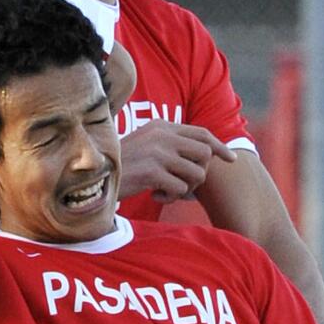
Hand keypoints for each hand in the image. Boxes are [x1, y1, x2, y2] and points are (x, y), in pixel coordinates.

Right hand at [118, 120, 236, 202]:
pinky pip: (180, 188)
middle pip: (204, 154)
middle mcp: (161, 135)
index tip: (231, 158)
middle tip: (184, 182)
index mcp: (160, 126)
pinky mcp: (152, 171)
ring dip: (186, 187)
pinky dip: (171, 196)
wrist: (93, 173)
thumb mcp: (145, 145)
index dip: (219, 146)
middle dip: (200, 172)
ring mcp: (158, 153)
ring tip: (167, 189)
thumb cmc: (121, 164)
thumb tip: (205, 156)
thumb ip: (170, 145)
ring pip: (196, 173)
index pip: (201, 133)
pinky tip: (155, 195)